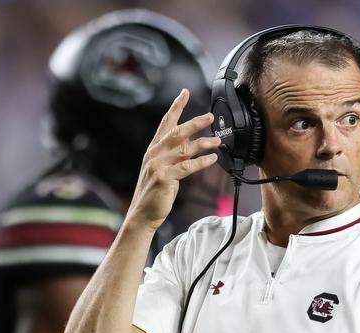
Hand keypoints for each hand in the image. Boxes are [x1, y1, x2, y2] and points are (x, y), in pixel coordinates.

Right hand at [128, 88, 220, 230]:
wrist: (142, 214)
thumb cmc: (154, 192)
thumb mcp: (162, 169)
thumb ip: (174, 155)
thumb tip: (191, 143)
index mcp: (153, 149)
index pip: (165, 122)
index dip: (176, 106)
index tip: (185, 92)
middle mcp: (154, 154)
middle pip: (177, 132)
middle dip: (195, 123)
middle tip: (210, 116)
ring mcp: (158, 165)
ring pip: (184, 148)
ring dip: (203, 143)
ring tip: (217, 141)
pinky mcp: (164, 178)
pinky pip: (187, 166)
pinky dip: (201, 162)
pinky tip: (213, 159)